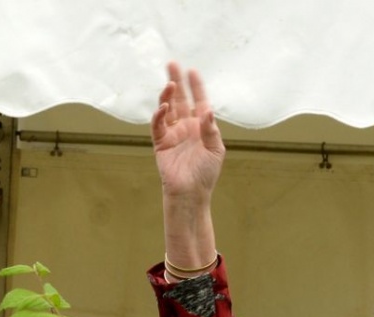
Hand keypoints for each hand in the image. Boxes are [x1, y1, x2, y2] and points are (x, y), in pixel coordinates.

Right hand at [151, 62, 224, 203]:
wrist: (190, 194)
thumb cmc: (206, 174)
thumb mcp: (216, 150)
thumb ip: (211, 130)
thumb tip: (207, 111)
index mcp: (202, 126)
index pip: (199, 100)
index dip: (196, 86)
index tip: (192, 71)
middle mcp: (186, 127)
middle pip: (180, 99)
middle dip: (177, 82)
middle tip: (172, 64)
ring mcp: (173, 134)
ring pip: (168, 109)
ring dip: (167, 95)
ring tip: (169, 83)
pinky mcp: (161, 144)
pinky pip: (158, 126)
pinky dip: (159, 116)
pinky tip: (163, 107)